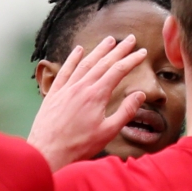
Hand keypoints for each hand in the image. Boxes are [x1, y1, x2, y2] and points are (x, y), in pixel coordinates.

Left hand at [27, 35, 146, 171]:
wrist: (48, 151)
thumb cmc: (81, 145)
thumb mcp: (109, 131)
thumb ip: (126, 111)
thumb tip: (139, 94)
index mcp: (96, 95)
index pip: (118, 71)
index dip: (132, 60)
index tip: (142, 52)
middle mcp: (81, 87)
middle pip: (103, 63)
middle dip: (119, 50)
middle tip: (131, 39)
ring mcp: (66, 88)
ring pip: (85, 64)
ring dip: (99, 50)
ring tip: (110, 40)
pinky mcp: (54, 93)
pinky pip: (65, 71)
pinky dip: (72, 59)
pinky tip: (79, 50)